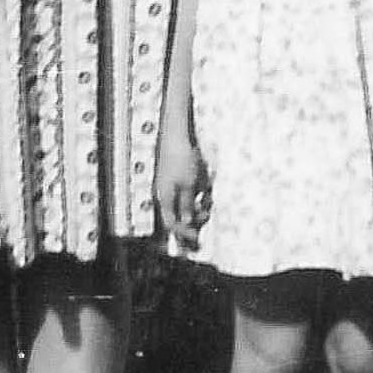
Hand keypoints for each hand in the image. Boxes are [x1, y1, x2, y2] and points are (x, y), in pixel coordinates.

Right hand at [154, 127, 206, 251]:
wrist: (177, 134)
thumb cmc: (181, 158)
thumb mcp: (188, 185)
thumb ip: (188, 206)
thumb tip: (187, 222)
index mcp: (165, 198)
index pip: (172, 224)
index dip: (183, 233)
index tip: (196, 238)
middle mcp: (167, 193)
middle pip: (179, 215)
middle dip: (193, 219)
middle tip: (205, 217)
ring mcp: (172, 184)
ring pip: (186, 203)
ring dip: (197, 205)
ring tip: (207, 202)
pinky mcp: (178, 175)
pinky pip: (188, 191)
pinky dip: (197, 193)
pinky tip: (205, 188)